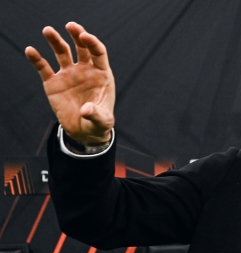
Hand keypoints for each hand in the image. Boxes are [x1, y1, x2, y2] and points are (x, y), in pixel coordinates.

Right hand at [25, 22, 114, 144]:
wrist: (84, 131)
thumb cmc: (98, 123)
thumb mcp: (102, 121)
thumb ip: (96, 114)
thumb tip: (86, 110)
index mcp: (101, 74)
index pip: (98, 53)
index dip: (92, 43)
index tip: (84, 36)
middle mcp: (85, 70)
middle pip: (81, 47)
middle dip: (77, 35)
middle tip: (71, 26)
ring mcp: (69, 75)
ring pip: (62, 52)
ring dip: (55, 40)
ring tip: (48, 30)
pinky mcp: (54, 83)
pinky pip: (44, 68)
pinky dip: (37, 59)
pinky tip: (30, 50)